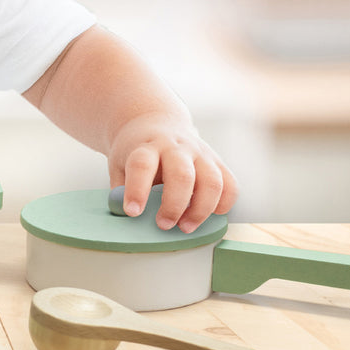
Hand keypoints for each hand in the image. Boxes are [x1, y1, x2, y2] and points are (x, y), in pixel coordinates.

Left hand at [108, 113, 237, 232]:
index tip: (132, 211)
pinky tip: (210, 215)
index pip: (142, 164)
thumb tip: (125, 216)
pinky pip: (230, 184)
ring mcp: (199, 152)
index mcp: (146, 146)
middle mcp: (175, 147)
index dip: (137, 190)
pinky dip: (224, 204)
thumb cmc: (137, 149)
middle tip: (163, 224)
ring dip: (201, 209)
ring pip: (211, 180)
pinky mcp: (216, 161)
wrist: (155, 122)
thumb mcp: (120, 163)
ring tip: (186, 227)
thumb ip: (121, 188)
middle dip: (174, 205)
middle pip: (182, 174)